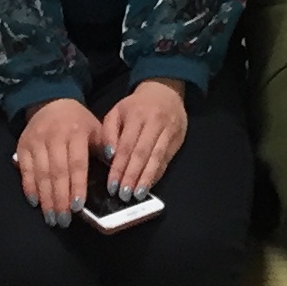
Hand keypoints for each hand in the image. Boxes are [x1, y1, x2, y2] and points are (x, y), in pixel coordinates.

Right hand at [15, 96, 105, 221]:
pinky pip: (25, 171)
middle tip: (64, 221)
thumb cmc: (78, 122)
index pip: (76, 163)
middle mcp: (54, 136)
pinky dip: (29, 188)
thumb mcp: (96, 129)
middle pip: (57, 172)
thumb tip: (114, 172)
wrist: (51, 102)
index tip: (78, 206)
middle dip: (60, 199)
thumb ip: (104, 148)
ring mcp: (36, 141)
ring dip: (46, 199)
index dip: (76, 185)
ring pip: (40, 174)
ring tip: (52, 218)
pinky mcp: (22, 146)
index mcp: (76, 132)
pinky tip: (36, 203)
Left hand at [101, 78, 188, 195]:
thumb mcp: (117, 112)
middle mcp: (154, 122)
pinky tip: (149, 185)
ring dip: (147, 178)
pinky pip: (166, 159)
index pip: (126, 145)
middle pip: (142, 153)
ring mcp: (169, 130)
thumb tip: (109, 156)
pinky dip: (157, 174)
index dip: (119, 167)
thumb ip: (109, 133)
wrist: (164, 91)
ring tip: (138, 194)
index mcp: (137, 115)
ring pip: (157, 158)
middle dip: (132, 176)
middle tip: (124, 194)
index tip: (111, 185)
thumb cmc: (136, 106)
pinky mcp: (178, 138)